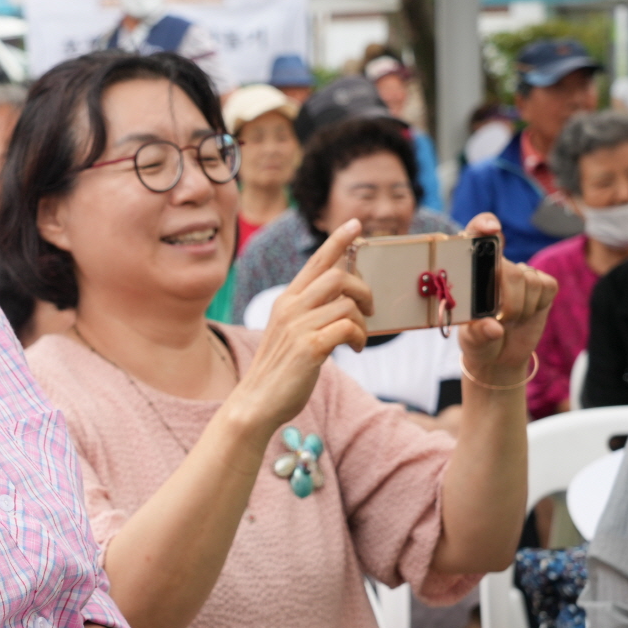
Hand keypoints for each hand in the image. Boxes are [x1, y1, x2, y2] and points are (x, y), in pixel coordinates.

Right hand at [231, 219, 373, 431]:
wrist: (257, 402)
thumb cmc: (279, 370)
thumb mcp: (291, 333)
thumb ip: (310, 314)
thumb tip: (343, 304)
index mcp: (287, 300)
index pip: (316, 262)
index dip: (338, 241)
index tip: (356, 225)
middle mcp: (290, 307)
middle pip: (338, 276)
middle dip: (363, 289)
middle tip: (370, 309)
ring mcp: (298, 326)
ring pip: (348, 304)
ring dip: (363, 322)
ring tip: (358, 340)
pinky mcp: (310, 346)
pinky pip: (348, 327)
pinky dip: (359, 337)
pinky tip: (354, 350)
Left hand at [456, 213, 556, 386]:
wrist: (500, 356)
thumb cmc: (478, 341)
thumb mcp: (472, 341)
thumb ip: (479, 334)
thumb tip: (494, 328)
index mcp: (471, 271)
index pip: (475, 236)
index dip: (483, 226)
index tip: (492, 230)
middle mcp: (496, 266)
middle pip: (509, 269)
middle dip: (508, 299)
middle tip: (501, 319)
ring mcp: (521, 274)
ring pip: (529, 279)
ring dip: (521, 307)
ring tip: (510, 320)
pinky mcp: (542, 285)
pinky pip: (547, 285)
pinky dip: (538, 305)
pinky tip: (527, 314)